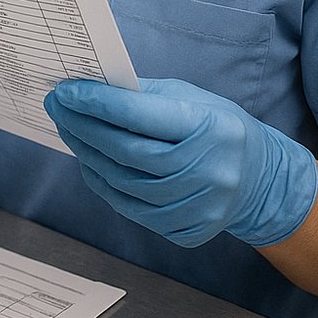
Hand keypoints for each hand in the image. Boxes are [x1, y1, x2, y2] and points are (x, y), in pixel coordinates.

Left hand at [45, 78, 317, 247]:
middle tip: (57, 107)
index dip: (99, 103)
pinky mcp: (189, 228)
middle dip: (84, 127)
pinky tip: (90, 164)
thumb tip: (89, 88)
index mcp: (211, 128)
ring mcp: (200, 204)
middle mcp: (209, 169)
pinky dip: (104, 184)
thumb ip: (142, 96)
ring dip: (87, 155)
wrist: (260, 180)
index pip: (143, 115)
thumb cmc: (216, 129)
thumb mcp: (190, 100)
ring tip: (69, 131)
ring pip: (124, 182)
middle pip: (128, 151)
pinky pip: (131, 207)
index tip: (66, 91)